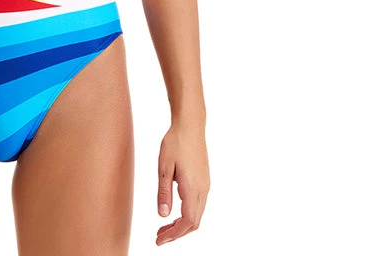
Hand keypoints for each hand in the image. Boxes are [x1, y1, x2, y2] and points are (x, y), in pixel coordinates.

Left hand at [155, 120, 209, 245]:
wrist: (190, 125)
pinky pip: (198, 205)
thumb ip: (163, 192)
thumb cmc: (175, 142)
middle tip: (158, 236)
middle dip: (177, 233)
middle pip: (194, 223)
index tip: (159, 240)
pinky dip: (187, 214)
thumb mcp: (164, 167)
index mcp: (192, 188)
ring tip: (163, 227)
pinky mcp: (204, 180)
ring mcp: (205, 185)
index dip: (174, 235)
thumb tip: (163, 216)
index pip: (187, 222)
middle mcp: (203, 190)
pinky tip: (174, 211)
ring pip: (197, 214)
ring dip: (181, 224)